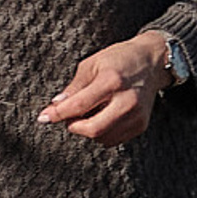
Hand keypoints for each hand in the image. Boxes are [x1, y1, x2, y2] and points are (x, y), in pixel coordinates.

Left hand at [37, 32, 174, 145]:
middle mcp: (127, 100)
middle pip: (92, 129)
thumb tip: (56, 105)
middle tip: (68, 117)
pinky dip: (102, 132)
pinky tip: (103, 116)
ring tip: (89, 113)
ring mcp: (136, 115)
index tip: (44, 118)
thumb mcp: (92, 64)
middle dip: (74, 126)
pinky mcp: (141, 124)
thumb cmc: (120, 59)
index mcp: (112, 81)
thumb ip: (74, 86)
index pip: (79, 105)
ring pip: (102, 137)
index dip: (58, 114)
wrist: (152, 61)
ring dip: (88, 129)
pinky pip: (114, 139)